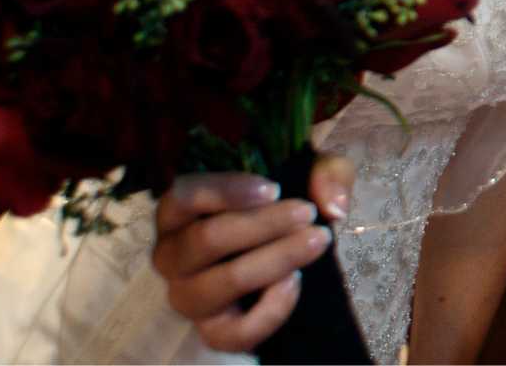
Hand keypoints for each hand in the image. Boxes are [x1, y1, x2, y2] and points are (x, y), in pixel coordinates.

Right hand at [150, 156, 356, 352]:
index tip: (274, 189)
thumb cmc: (284, 203)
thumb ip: (327, 173)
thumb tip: (334, 206)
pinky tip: (296, 281)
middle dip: (264, 224)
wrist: (287, 247)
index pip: (182, 197)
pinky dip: (271, 309)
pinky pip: (235, 332)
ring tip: (315, 241)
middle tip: (308, 213)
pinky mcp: (213, 330)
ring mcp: (188, 296)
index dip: (226, 192)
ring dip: (275, 260)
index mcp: (178, 211)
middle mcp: (171, 255)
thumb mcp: (311, 173)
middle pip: (206, 239)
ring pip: (224, 282)